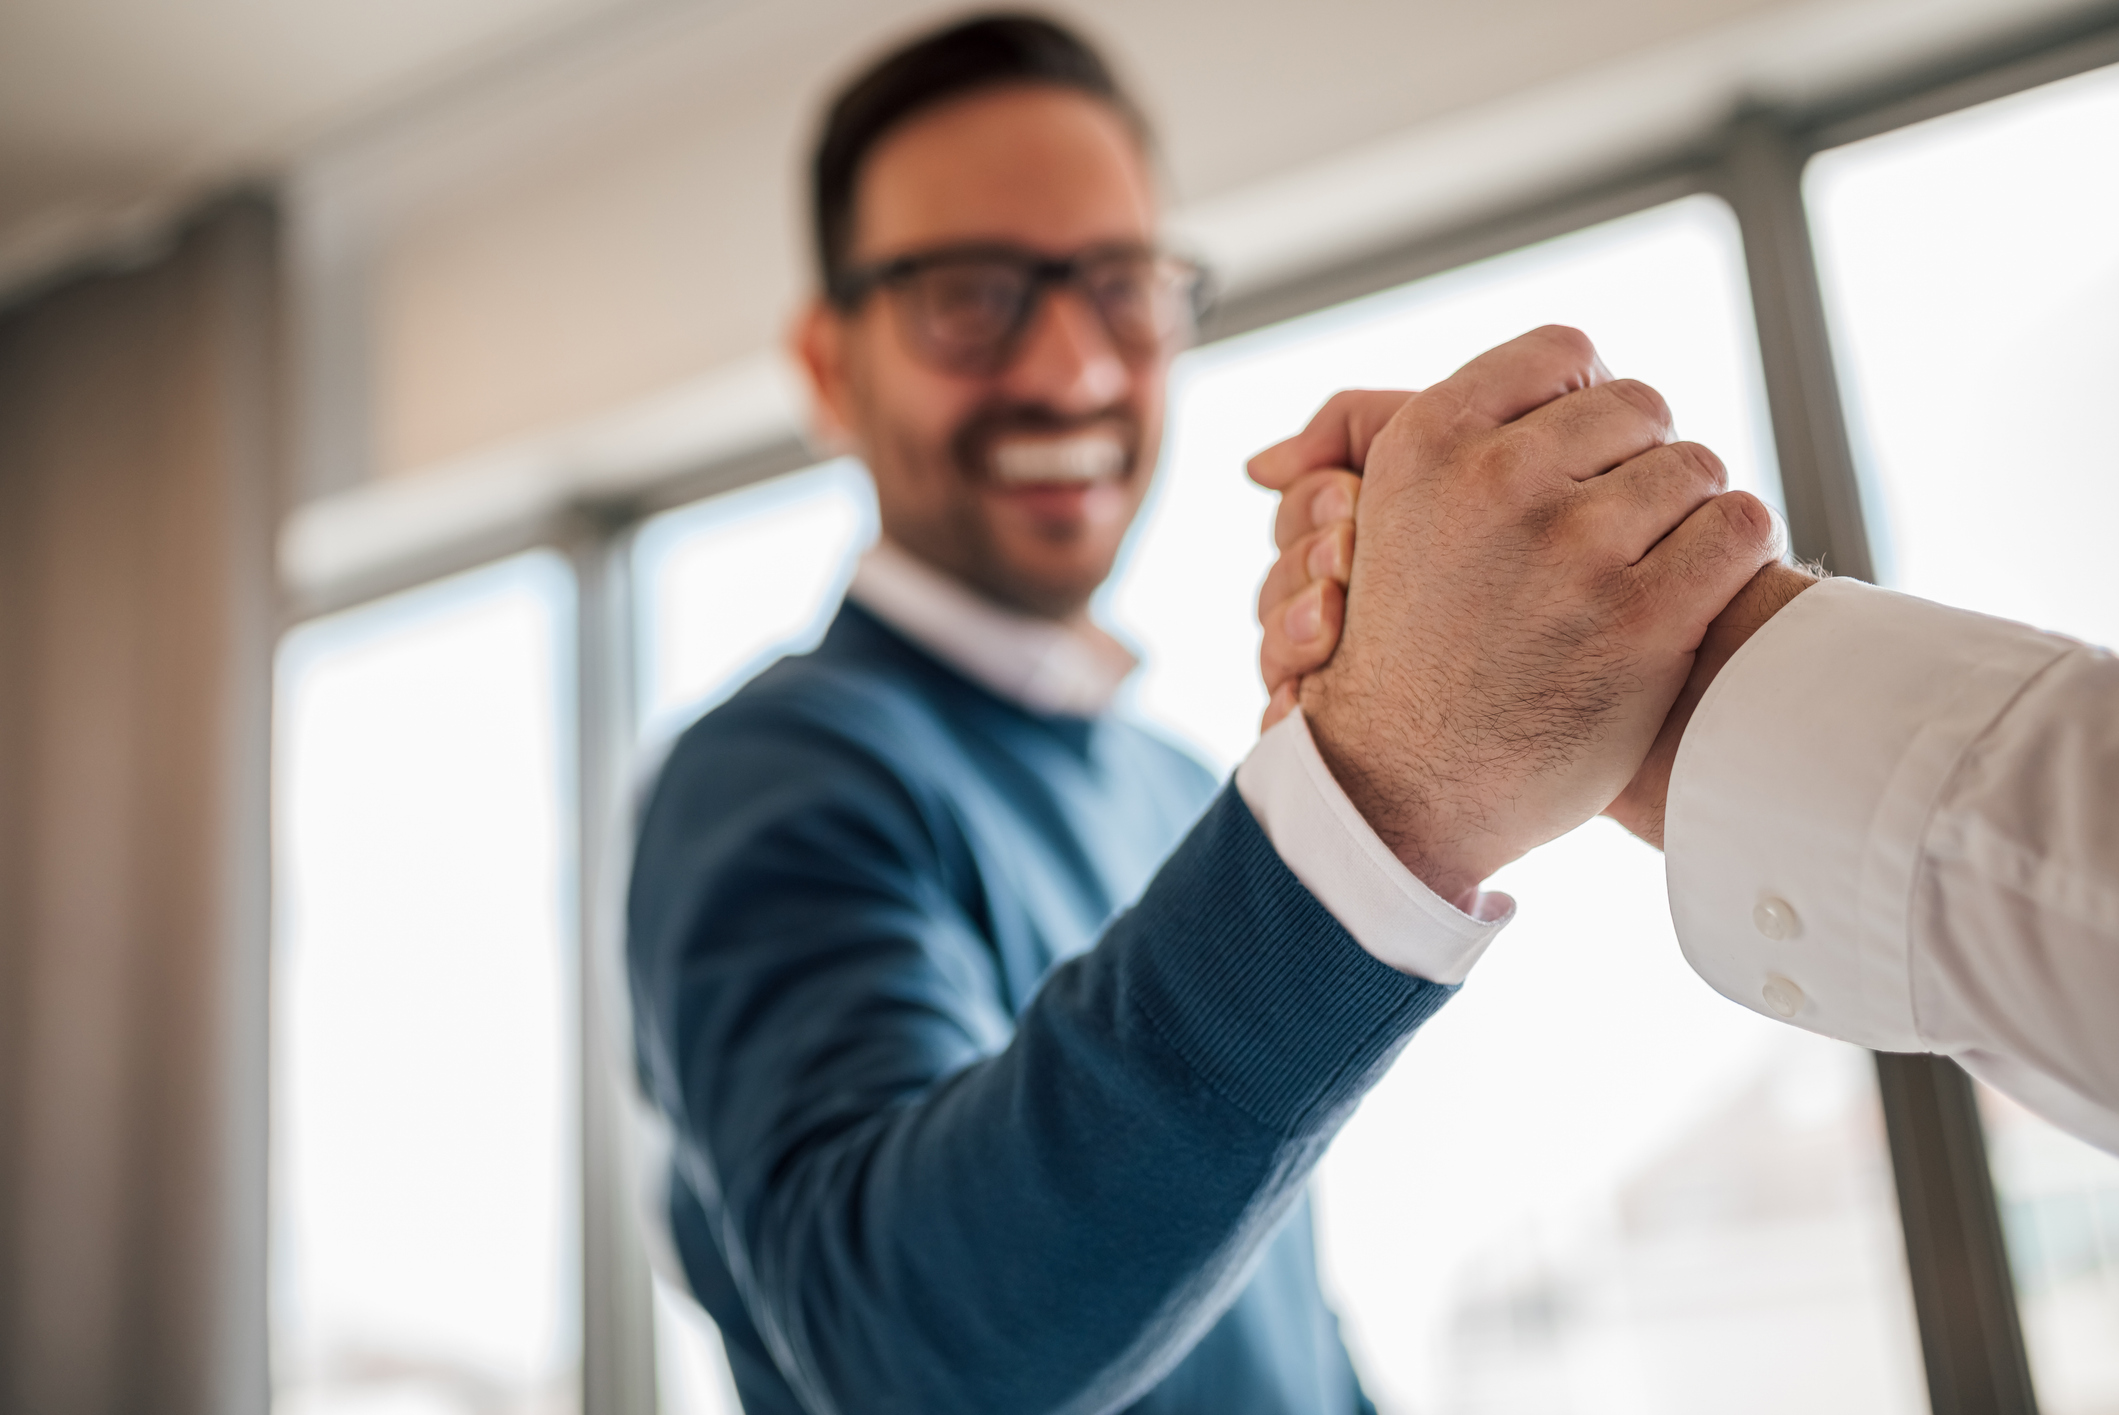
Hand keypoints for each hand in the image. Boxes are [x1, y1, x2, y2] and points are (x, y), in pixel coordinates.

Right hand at [1251, 327, 1777, 903]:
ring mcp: (1571, 551)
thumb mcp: (1361, 534)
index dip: (1584, 402)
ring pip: (1694, 466)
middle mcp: (1494, 483)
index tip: (1577, 457)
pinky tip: (1695, 589)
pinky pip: (1738, 527)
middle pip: (1639, 405)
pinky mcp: (1640, 619)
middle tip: (1619, 522)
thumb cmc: (1402, 654)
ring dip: (1687, 514)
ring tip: (1653, 563)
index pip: (1563, 353)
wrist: (1411, 793)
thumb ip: (1348, 454)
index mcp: (1426, 443)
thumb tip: (1269, 459)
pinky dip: (1732, 553)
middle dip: (1638, 460)